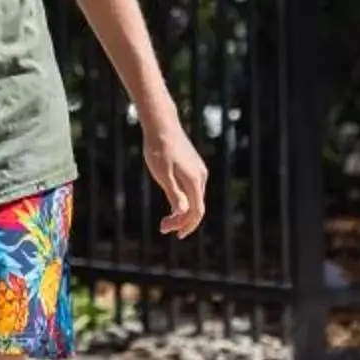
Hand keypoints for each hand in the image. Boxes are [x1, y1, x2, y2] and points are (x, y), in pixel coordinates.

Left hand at [144, 114, 207, 237]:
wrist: (162, 125)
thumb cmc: (159, 149)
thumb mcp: (162, 175)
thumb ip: (174, 194)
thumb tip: (183, 213)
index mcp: (194, 181)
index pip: (197, 211)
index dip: (187, 225)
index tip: (174, 234)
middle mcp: (201, 176)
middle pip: (197, 207)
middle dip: (182, 221)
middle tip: (163, 227)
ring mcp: (199, 170)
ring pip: (195, 198)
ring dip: (182, 211)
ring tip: (165, 219)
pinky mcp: (193, 166)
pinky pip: (193, 189)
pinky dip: (184, 200)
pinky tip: (172, 201)